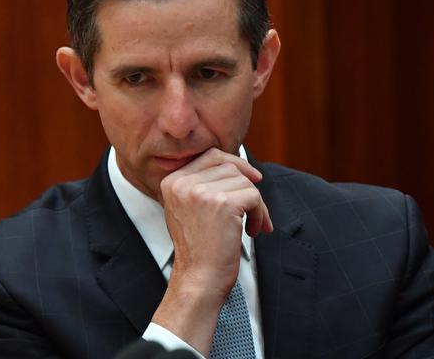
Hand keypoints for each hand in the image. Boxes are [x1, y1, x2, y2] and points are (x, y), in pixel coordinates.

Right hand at [151, 148, 271, 354]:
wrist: (198, 278)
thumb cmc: (198, 248)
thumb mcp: (189, 209)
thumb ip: (203, 185)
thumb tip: (241, 166)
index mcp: (172, 181)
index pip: (209, 156)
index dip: (235, 163)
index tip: (252, 177)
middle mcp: (183, 183)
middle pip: (229, 166)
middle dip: (248, 185)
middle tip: (256, 207)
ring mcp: (201, 192)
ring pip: (244, 181)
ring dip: (256, 204)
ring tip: (251, 225)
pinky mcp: (223, 203)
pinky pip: (254, 196)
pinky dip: (261, 214)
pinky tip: (254, 231)